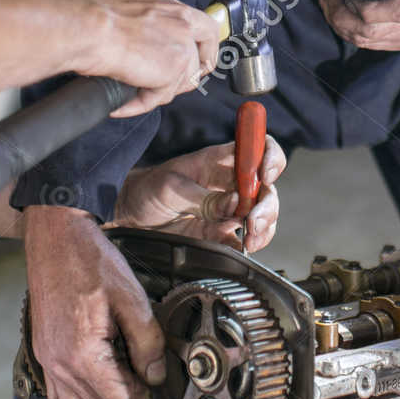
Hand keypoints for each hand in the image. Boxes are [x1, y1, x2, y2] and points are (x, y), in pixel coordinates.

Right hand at [23, 203, 164, 398]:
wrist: (56, 240)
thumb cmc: (90, 263)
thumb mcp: (132, 298)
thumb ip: (148, 342)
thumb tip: (156, 375)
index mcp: (82, 354)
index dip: (143, 393)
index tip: (153, 376)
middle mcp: (58, 365)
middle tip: (141, 375)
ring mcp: (46, 361)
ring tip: (122, 380)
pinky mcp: (42, 354)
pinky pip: (59, 397)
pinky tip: (98, 379)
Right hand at [84, 0, 221, 115]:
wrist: (89, 25)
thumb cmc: (96, 16)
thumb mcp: (133, 10)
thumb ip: (150, 25)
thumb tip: (148, 43)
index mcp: (173, 7)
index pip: (206, 28)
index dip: (206, 50)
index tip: (200, 62)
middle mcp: (182, 24)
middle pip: (201, 60)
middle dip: (184, 78)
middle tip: (162, 86)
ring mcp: (181, 47)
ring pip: (180, 82)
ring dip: (156, 92)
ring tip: (131, 92)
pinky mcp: (172, 70)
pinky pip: (159, 97)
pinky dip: (138, 104)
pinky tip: (121, 104)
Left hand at [114, 135, 285, 252]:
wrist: (129, 216)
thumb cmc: (148, 189)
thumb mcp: (170, 187)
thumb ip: (202, 197)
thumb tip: (234, 205)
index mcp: (220, 161)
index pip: (258, 148)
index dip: (270, 157)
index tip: (266, 175)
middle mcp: (230, 183)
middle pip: (266, 188)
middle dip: (267, 205)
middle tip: (253, 222)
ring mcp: (227, 209)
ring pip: (262, 215)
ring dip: (264, 228)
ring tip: (250, 239)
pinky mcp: (220, 233)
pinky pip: (245, 239)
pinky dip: (250, 246)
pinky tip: (243, 249)